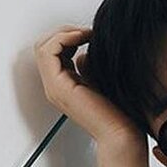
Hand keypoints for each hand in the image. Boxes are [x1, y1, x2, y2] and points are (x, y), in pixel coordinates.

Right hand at [33, 24, 143, 151]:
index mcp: (65, 86)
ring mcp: (55, 88)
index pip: (54, 50)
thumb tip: (85, 51)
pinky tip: (84, 39)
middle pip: (45, 46)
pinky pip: (47, 52)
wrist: (123, 135)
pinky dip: (64, 38)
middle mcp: (56, 87)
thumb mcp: (101, 80)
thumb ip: (88, 65)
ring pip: (43, 46)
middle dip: (64, 31)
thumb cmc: (121, 114)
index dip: (69, 35)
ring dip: (65, 33)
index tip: (92, 34)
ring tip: (86, 35)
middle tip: (87, 31)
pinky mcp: (58, 87)